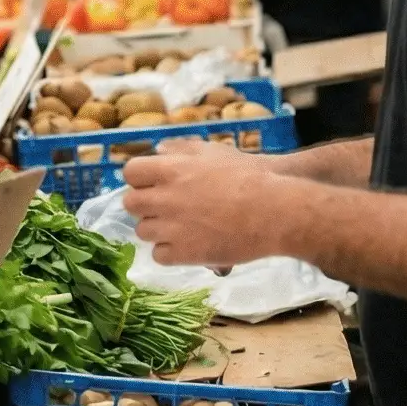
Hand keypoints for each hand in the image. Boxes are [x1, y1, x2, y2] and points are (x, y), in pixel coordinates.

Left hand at [123, 139, 293, 266]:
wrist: (276, 212)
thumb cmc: (250, 177)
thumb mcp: (214, 152)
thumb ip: (181, 149)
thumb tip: (158, 151)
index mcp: (170, 169)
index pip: (130, 172)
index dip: (141, 179)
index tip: (154, 184)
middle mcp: (165, 198)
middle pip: (130, 204)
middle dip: (145, 205)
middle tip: (166, 208)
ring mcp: (172, 228)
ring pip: (142, 231)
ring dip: (157, 230)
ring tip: (181, 228)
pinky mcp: (183, 254)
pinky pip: (158, 256)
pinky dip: (170, 253)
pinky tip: (188, 246)